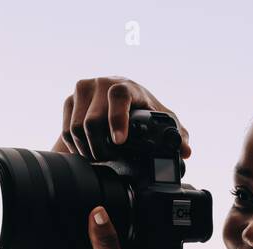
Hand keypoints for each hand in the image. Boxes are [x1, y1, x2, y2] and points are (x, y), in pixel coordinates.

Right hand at [58, 77, 191, 159]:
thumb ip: (177, 134)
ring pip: (76, 128)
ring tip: (98, 158)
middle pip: (93, 121)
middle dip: (101, 148)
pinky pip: (66, 129)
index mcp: (127, 86)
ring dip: (87, 149)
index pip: (119, 96)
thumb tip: (186, 151)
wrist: (115, 99)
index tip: (119, 142)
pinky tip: (86, 152)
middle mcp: (103, 83)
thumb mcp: (160, 119)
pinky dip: (75, 146)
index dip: (117, 119)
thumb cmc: (140, 109)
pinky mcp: (69, 100)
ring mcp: (83, 90)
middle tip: (109, 161)